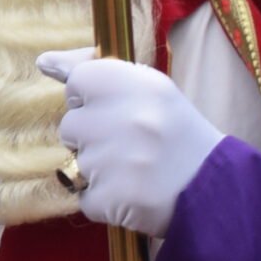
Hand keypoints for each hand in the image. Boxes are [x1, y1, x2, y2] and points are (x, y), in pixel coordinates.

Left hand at [41, 48, 226, 237]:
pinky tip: (134, 192)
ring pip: (76, 162)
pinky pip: (84, 196)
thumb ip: (93, 68)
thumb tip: (43, 61)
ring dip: (99, 169)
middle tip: (132, 144)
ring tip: (136, 169)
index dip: (92, 98)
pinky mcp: (112, 197)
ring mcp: (116, 160)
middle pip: (70, 125)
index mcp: (137, 83)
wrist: (217, 190)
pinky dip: (104, 199)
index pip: (77, 81)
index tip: (116, 109)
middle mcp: (125, 117)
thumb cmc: (175, 132)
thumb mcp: (148, 87)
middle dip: (92, 136)